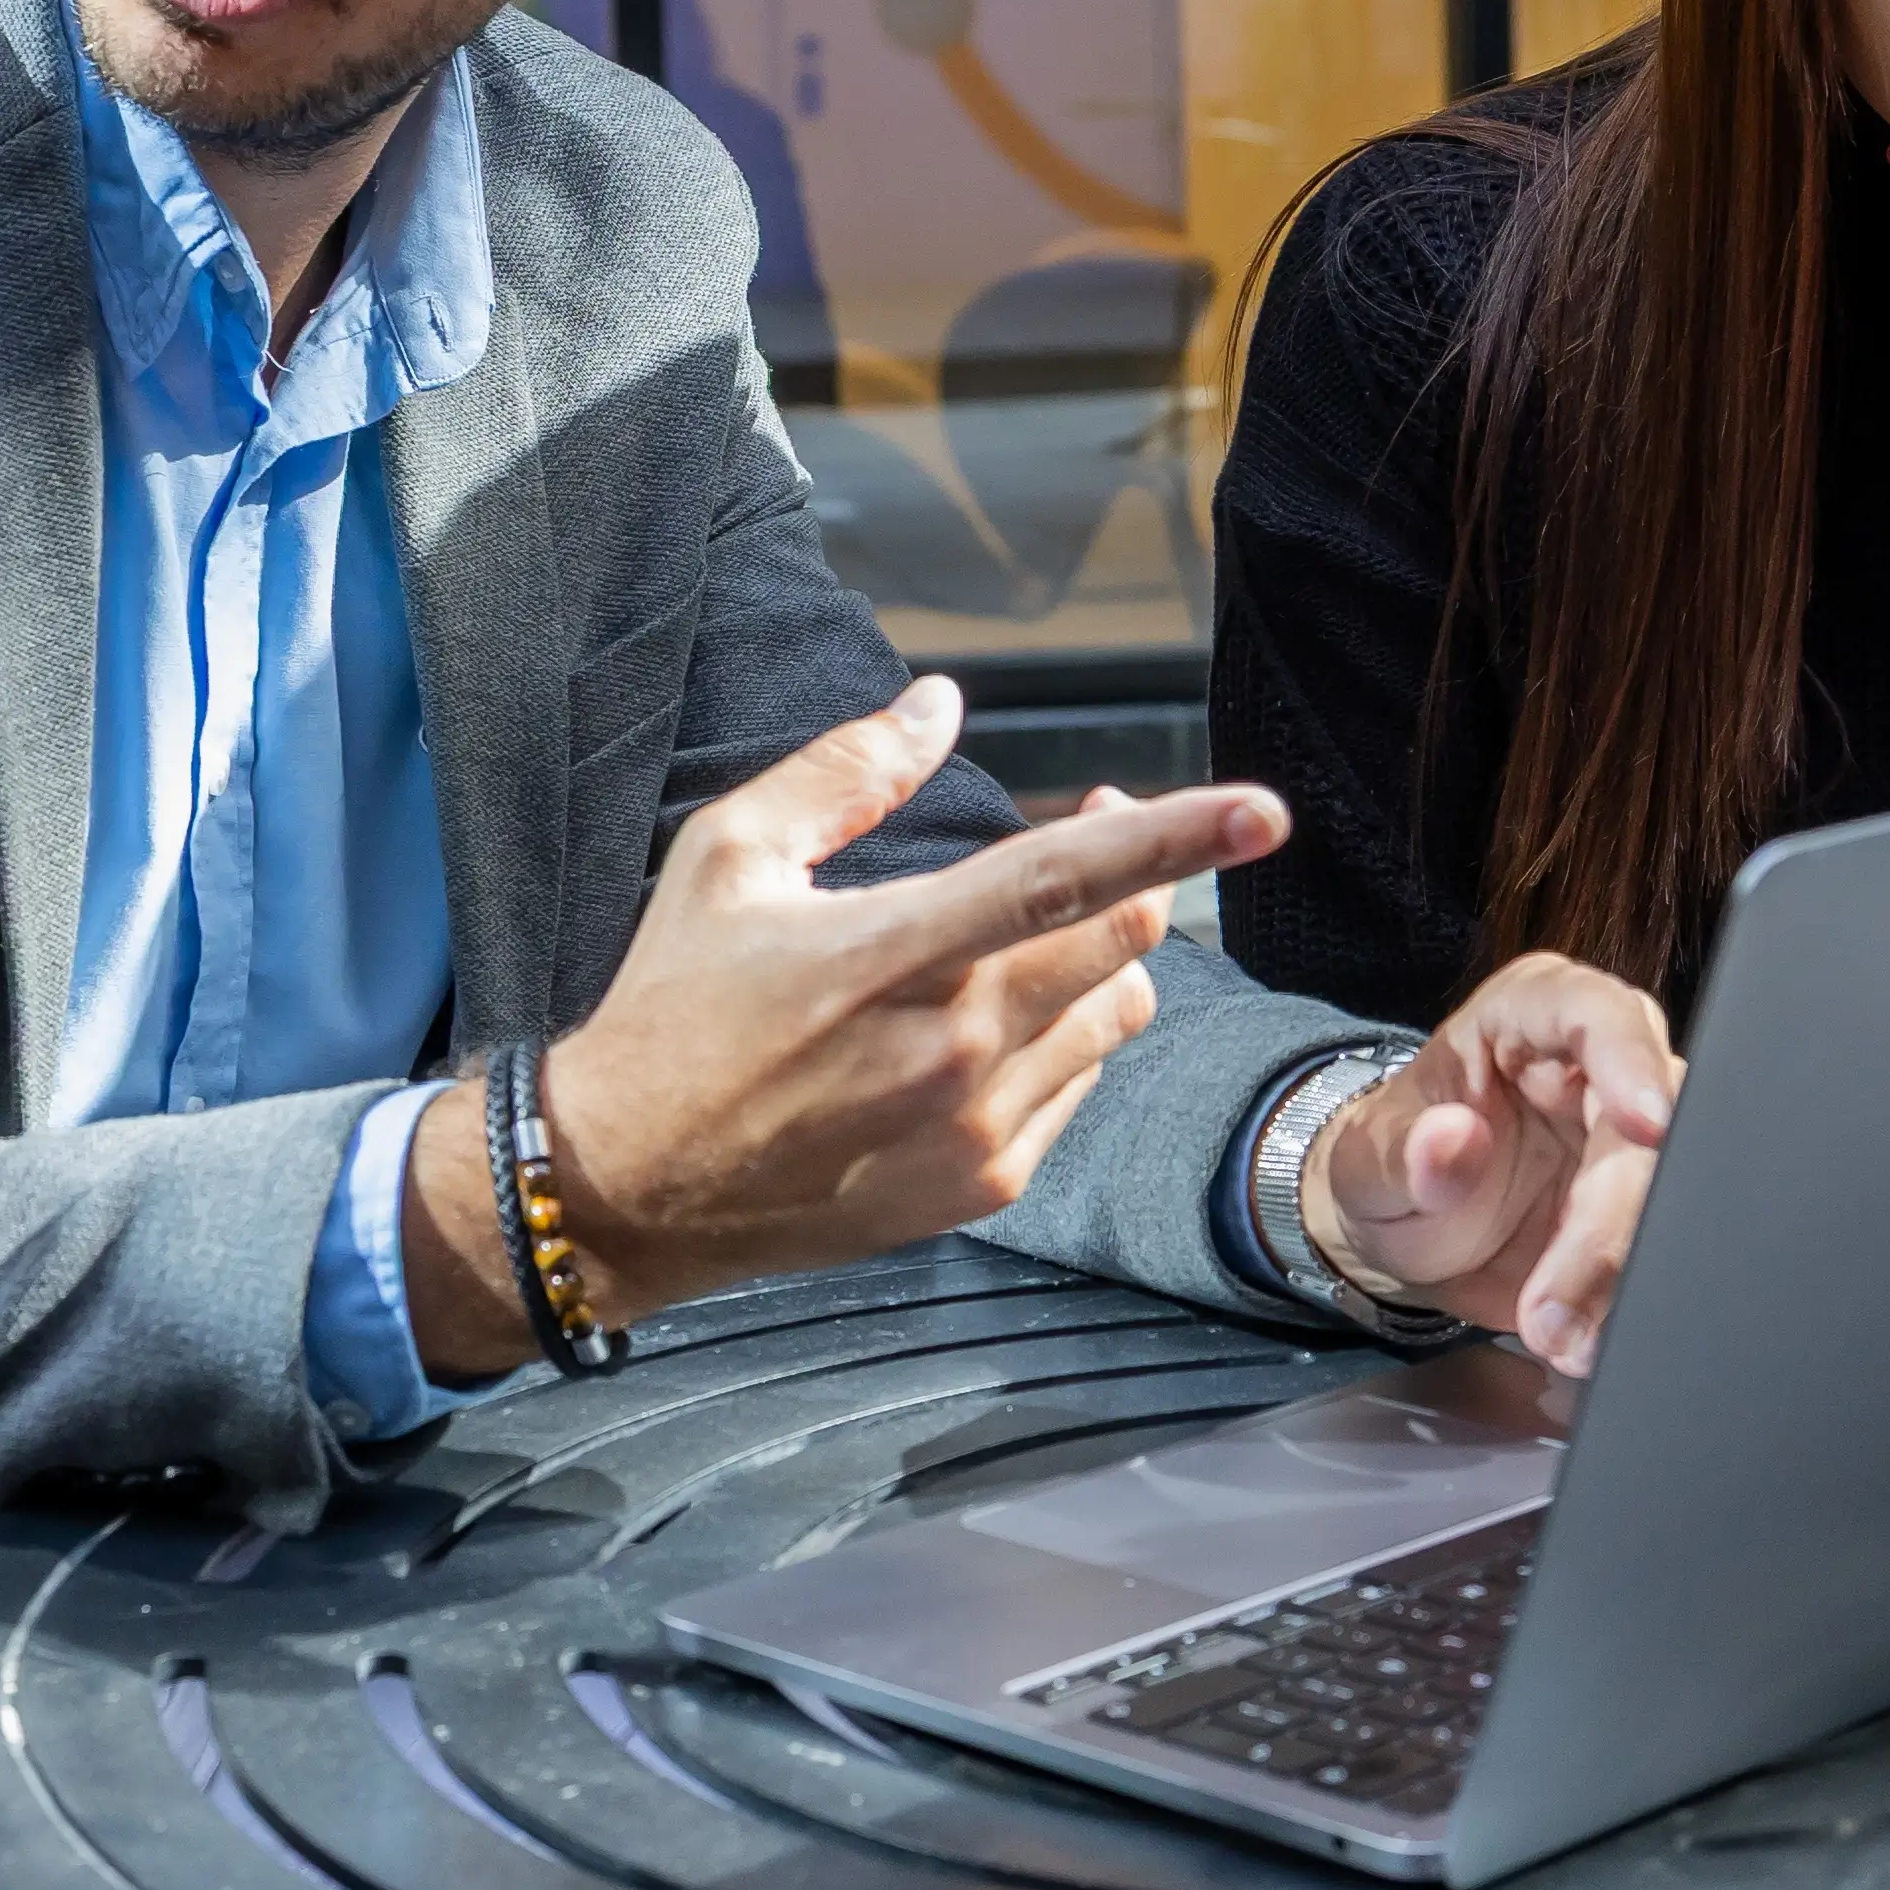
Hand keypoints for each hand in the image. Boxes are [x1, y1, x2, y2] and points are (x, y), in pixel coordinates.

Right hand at [403, 681, 1285, 1376]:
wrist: (626, 1187)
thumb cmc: (672, 1007)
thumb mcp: (729, 858)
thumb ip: (846, 771)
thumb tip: (943, 703)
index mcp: (889, 957)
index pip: (1060, 883)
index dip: (1171, 839)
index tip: (1263, 812)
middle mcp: (950, 1050)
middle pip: (1123, 943)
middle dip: (1137, 873)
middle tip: (1090, 834)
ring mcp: (973, 1128)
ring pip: (1117, 1015)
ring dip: (1103, 959)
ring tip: (1024, 939)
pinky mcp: (979, 1185)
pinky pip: (1078, 1087)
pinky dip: (1065, 1038)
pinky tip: (987, 1025)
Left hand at [1303, 954, 1681, 1378]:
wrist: (1407, 1235)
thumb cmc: (1393, 1165)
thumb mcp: (1372, 1162)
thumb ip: (1407, 1154)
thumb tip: (1452, 1138)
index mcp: (1528, 1016)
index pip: (1595, 1013)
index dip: (1631, 1061)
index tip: (1648, 1124)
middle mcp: (1594, 1067)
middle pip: (1646, 1126)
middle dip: (1609, 1223)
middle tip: (1552, 1309)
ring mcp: (1625, 1141)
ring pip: (1669, 1195)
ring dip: (1619, 1277)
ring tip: (1560, 1340)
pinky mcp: (1638, 1210)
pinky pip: (1659, 1254)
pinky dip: (1625, 1306)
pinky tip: (1584, 1342)